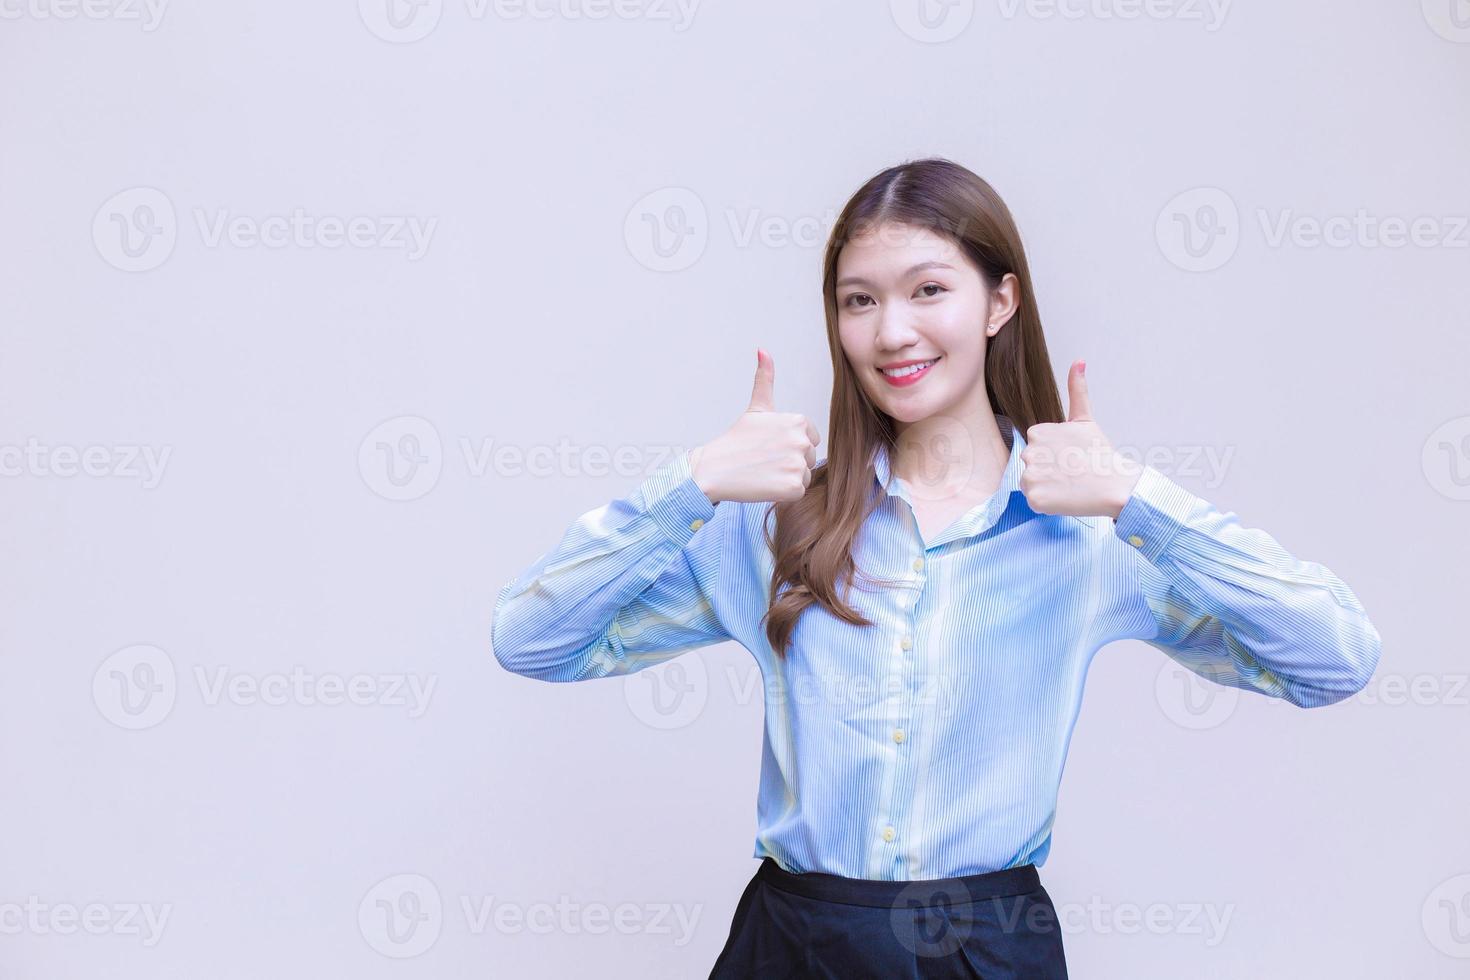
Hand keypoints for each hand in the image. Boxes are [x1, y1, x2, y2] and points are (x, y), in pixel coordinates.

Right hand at [689, 348, 820, 503]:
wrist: (714, 469)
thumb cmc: (736, 440)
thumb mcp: (756, 408)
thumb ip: (765, 379)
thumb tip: (763, 350)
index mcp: (797, 420)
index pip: (810, 438)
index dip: (790, 444)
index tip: (770, 445)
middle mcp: (801, 440)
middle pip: (808, 457)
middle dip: (789, 461)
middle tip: (764, 460)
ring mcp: (797, 464)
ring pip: (804, 475)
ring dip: (787, 478)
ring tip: (764, 472)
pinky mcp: (792, 487)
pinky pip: (798, 491)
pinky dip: (783, 493)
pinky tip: (765, 484)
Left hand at [1019, 360, 1142, 518]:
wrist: (1116, 484)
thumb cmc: (1100, 454)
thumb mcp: (1085, 419)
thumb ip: (1077, 390)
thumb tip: (1079, 360)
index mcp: (1037, 433)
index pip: (1036, 449)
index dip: (1053, 456)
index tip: (1071, 457)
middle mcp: (1030, 452)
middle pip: (1031, 466)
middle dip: (1049, 471)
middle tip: (1072, 472)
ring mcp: (1031, 476)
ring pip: (1031, 485)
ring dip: (1047, 488)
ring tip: (1070, 485)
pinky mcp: (1035, 498)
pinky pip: (1035, 502)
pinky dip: (1048, 504)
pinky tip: (1065, 497)